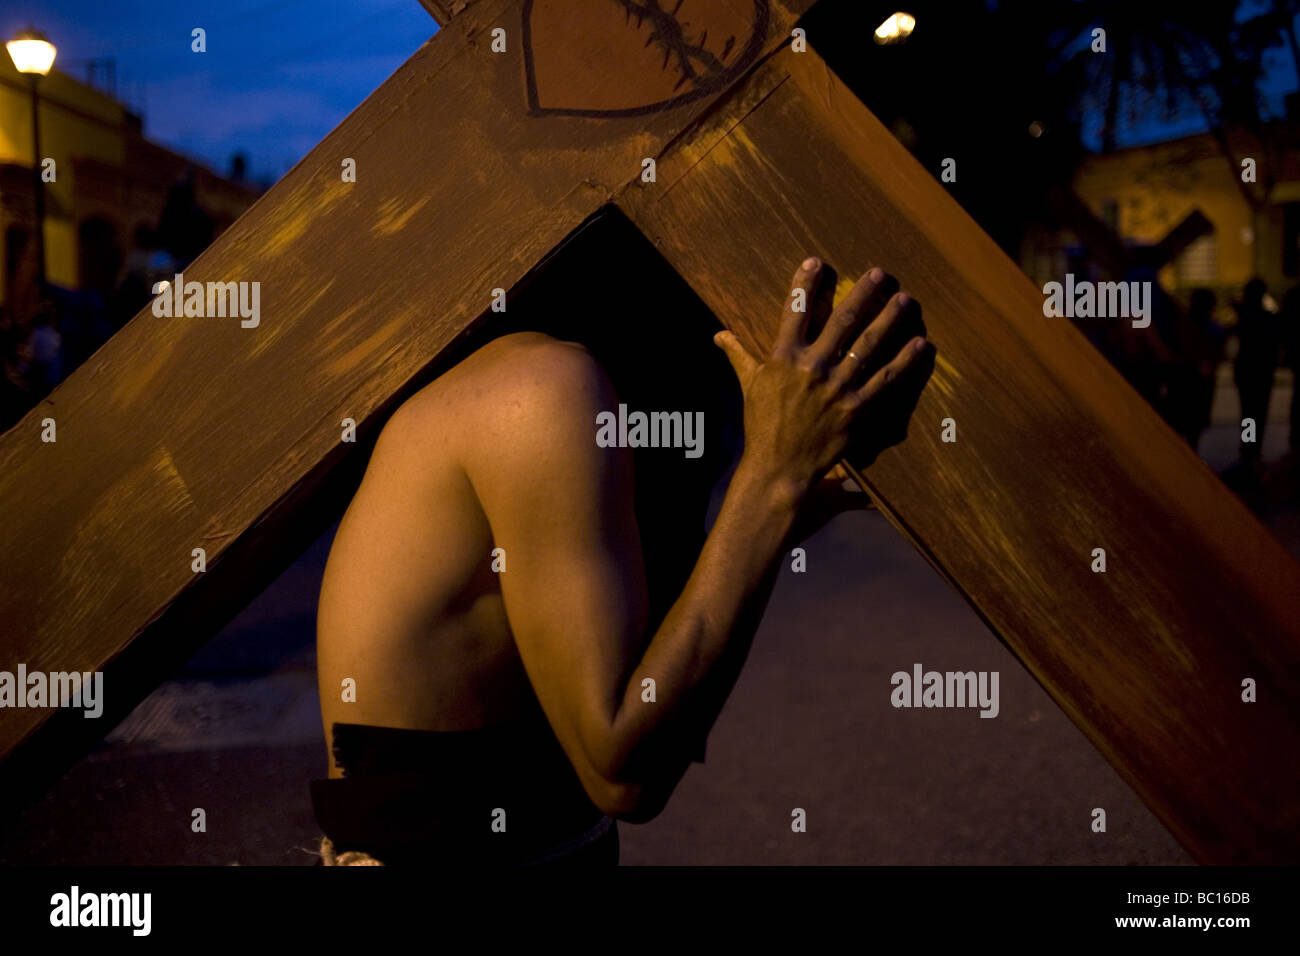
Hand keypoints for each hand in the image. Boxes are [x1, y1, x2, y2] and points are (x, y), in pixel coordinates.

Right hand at [714, 256, 934, 501]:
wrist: (778, 469)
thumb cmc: (761, 426)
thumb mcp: (748, 386)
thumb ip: (738, 355)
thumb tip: (718, 335)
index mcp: (783, 359)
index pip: (794, 311)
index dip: (805, 284)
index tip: (817, 261)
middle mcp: (812, 368)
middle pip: (842, 321)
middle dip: (862, 294)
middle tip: (880, 273)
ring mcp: (837, 389)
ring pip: (869, 345)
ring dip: (890, 319)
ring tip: (906, 299)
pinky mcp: (857, 410)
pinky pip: (885, 380)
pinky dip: (905, 361)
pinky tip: (921, 344)